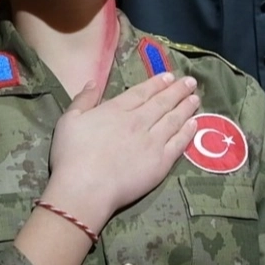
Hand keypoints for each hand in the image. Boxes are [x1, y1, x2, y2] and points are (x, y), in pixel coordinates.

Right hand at [43, 73, 198, 232]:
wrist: (86, 188)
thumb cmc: (72, 155)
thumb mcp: (68, 120)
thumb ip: (83, 99)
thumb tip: (94, 81)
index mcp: (116, 110)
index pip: (142, 92)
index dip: (157, 83)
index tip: (169, 76)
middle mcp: (138, 121)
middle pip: (162, 103)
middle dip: (178, 90)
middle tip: (190, 82)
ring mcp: (152, 142)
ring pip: (174, 120)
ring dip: (186, 107)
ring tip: (196, 98)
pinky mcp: (161, 163)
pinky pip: (178, 143)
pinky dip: (187, 132)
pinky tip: (194, 124)